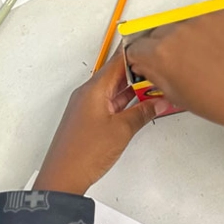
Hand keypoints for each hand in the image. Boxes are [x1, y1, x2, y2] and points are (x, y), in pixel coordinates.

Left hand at [34, 50, 164, 193]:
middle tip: (161, 70)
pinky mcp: (89, 119)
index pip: (117, 61)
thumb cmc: (83, 154)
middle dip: (139, 72)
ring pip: (115, 90)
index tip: (150, 45)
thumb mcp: (122, 130)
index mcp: (93, 89)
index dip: (135, 52)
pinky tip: (141, 105)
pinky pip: (111, 103)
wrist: (63, 178)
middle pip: (117, 74)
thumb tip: (158, 102)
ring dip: (134, 89)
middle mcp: (88, 94)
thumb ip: (142, 112)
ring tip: (157, 87)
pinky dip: (126, 102)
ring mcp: (88, 107)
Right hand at [125, 10, 223, 138]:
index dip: (142, 57)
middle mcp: (177, 32)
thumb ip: (155, 75)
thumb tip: (146, 64)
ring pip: (182, 24)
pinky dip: (209, 30)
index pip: (137, 47)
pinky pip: (206, 19)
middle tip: (181, 62)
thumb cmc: (216, 101)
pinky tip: (218, 49)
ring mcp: (201, 20)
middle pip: (158, 33)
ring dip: (187, 36)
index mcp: (160, 54)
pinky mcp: (220, 15)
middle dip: (164, 46)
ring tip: (204, 56)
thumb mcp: (175, 95)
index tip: (148, 61)